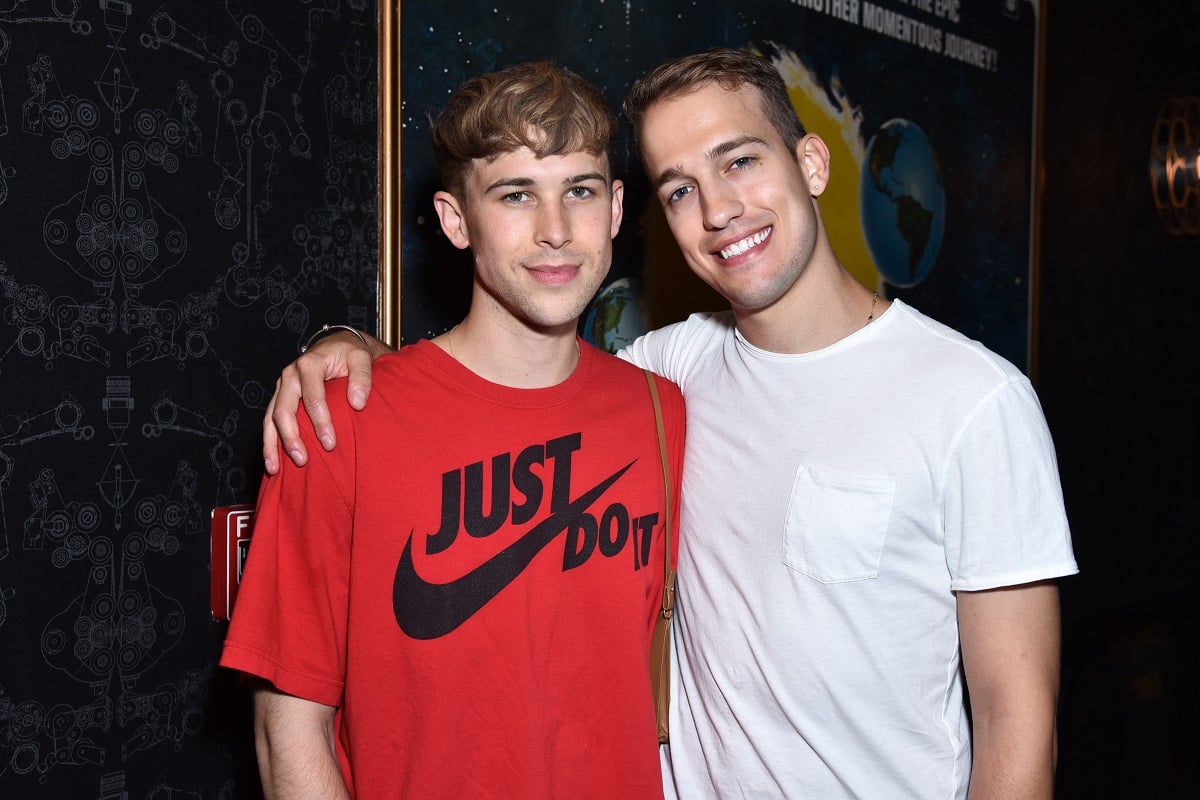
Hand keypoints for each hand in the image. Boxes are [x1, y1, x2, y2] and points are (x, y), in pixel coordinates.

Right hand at [262, 329, 390, 473]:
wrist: (336, 346)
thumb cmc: (349, 353)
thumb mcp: (361, 357)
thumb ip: (362, 377)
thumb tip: (357, 403)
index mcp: (309, 364)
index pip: (312, 397)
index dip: (320, 421)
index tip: (330, 444)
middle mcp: (290, 375)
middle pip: (284, 410)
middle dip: (292, 437)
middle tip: (303, 460)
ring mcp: (282, 387)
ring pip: (270, 418)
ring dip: (272, 444)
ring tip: (276, 469)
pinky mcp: (280, 397)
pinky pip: (268, 422)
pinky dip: (268, 442)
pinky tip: (272, 462)